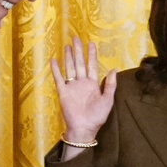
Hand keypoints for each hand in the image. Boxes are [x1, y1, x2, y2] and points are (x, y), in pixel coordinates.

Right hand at [50, 37, 116, 158]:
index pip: (92, 65)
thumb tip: (113, 69)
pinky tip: (54, 60)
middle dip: (78, 50)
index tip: (91, 43)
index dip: (91, 54)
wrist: (84, 128)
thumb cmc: (97, 117)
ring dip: (68, 57)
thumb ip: (111, 85)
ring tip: (67, 45)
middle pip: (79, 63)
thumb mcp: (108, 100)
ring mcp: (72, 87)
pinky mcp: (63, 92)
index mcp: (93, 84)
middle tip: (75, 37)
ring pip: (69, 68)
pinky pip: (59, 78)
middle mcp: (82, 83)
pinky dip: (56, 69)